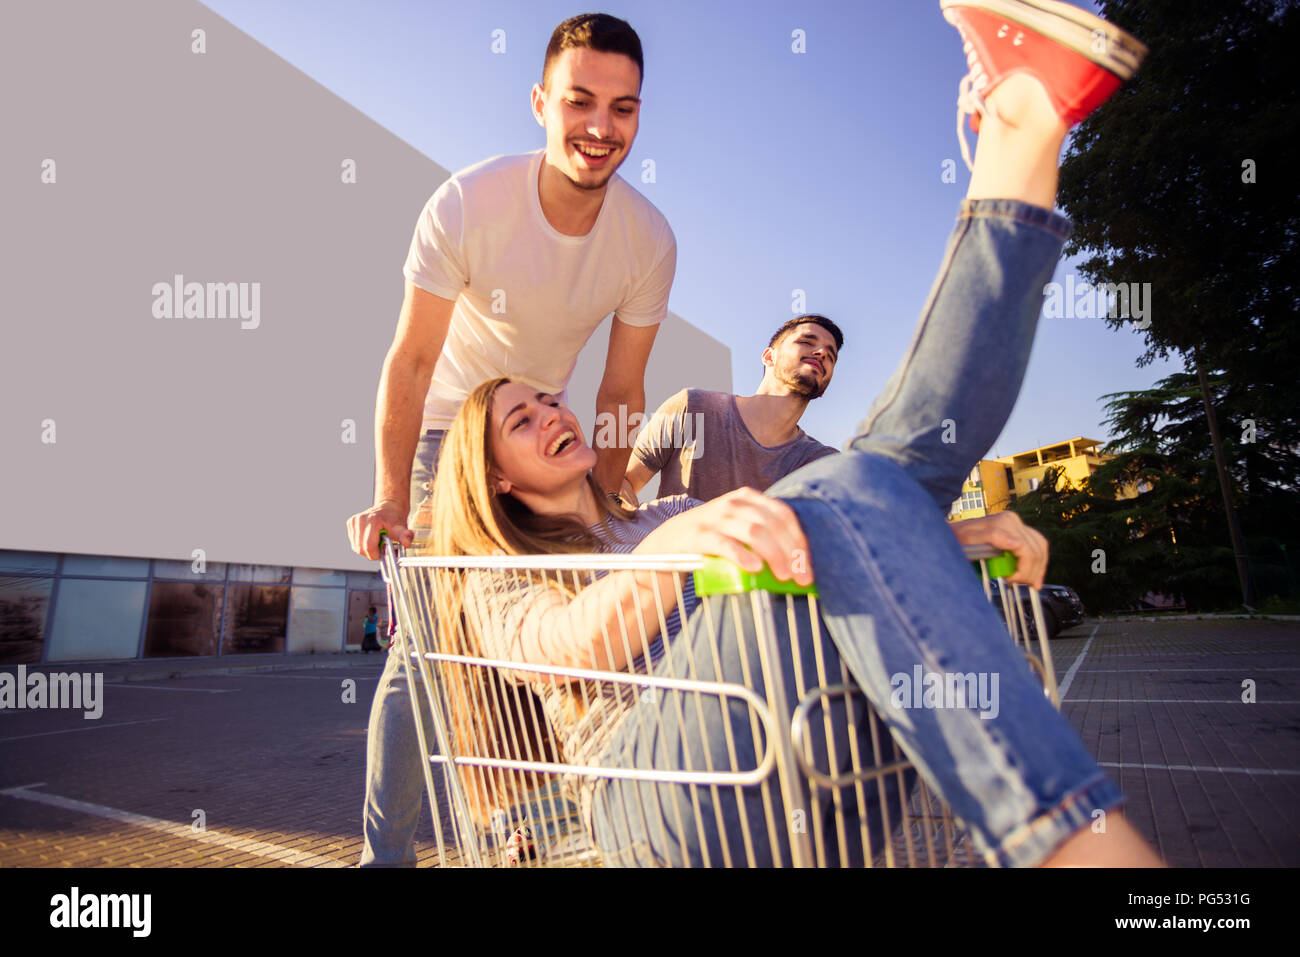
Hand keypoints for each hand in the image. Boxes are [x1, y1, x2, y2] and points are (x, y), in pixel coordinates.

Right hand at [347, 500, 411, 560]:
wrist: (389, 506)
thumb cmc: (395, 518)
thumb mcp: (402, 528)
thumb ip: (404, 536)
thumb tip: (407, 543)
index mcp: (372, 521)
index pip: (368, 547)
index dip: (376, 554)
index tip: (383, 551)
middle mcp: (360, 520)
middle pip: (360, 549)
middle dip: (371, 553)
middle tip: (381, 547)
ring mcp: (354, 521)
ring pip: (356, 547)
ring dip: (366, 549)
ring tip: (376, 541)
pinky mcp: (350, 523)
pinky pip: (354, 542)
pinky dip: (362, 544)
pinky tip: (370, 538)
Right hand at [636, 487, 812, 586]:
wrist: (669, 541)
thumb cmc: (713, 538)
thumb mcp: (738, 525)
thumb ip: (764, 532)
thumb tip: (800, 562)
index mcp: (748, 498)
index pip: (783, 515)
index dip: (799, 540)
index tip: (808, 565)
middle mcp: (734, 504)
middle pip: (773, 525)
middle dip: (792, 552)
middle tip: (801, 577)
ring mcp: (716, 518)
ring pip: (755, 532)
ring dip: (775, 555)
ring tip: (784, 576)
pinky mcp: (699, 536)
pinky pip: (726, 544)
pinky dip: (743, 556)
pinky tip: (755, 568)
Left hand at [950, 512, 1048, 588]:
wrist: (950, 533)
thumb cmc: (956, 538)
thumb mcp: (968, 540)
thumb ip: (993, 538)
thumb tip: (1017, 543)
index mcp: (1004, 522)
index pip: (1027, 550)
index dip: (1023, 571)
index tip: (1010, 581)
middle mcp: (1013, 520)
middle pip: (1036, 551)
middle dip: (1030, 572)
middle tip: (1017, 583)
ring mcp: (1016, 524)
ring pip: (1041, 547)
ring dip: (1038, 568)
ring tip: (1030, 582)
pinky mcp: (1018, 529)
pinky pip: (1037, 544)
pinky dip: (1038, 560)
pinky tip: (1033, 573)